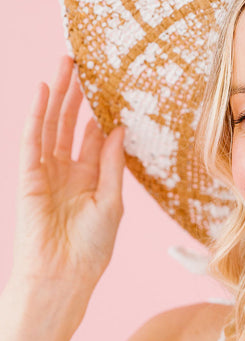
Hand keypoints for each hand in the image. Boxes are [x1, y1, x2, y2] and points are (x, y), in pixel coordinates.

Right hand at [11, 57, 125, 295]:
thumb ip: (111, 163)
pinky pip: (33, 140)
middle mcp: (65, 172)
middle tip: (81, 64)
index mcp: (88, 179)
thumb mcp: (111, 201)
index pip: (91, 138)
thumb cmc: (90, 249)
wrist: (64, 276)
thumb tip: (117, 128)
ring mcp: (45, 172)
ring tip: (65, 65)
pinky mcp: (29, 177)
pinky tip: (44, 91)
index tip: (108, 87)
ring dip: (57, 95)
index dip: (97, 113)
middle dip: (75, 94)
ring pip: (51, 125)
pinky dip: (37, 115)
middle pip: (68, 124)